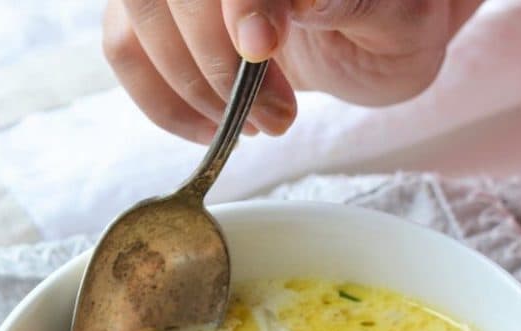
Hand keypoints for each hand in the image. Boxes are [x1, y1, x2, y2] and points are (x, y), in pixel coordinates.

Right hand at [102, 0, 482, 142]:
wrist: (372, 35)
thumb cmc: (392, 20)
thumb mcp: (396, 13)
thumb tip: (291, 2)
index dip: (242, 3)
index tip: (261, 48)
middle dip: (221, 64)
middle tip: (278, 119)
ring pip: (140, 16)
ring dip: (194, 89)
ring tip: (258, 126)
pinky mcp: (159, 9)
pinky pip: (124, 46)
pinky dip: (162, 100)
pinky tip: (212, 128)